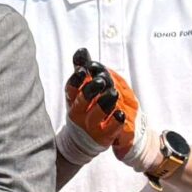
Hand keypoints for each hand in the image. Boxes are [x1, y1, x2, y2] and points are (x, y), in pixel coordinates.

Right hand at [60, 51, 139, 168]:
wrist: (83, 141)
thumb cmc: (85, 109)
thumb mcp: (81, 90)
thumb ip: (82, 69)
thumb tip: (81, 51)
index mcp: (73, 100)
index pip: (71, 89)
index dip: (77, 80)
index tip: (84, 71)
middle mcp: (79, 113)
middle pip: (82, 101)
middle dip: (91, 90)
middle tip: (101, 81)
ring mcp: (91, 126)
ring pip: (96, 115)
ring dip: (104, 103)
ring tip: (113, 93)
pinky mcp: (103, 136)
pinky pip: (110, 130)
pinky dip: (115, 122)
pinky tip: (120, 114)